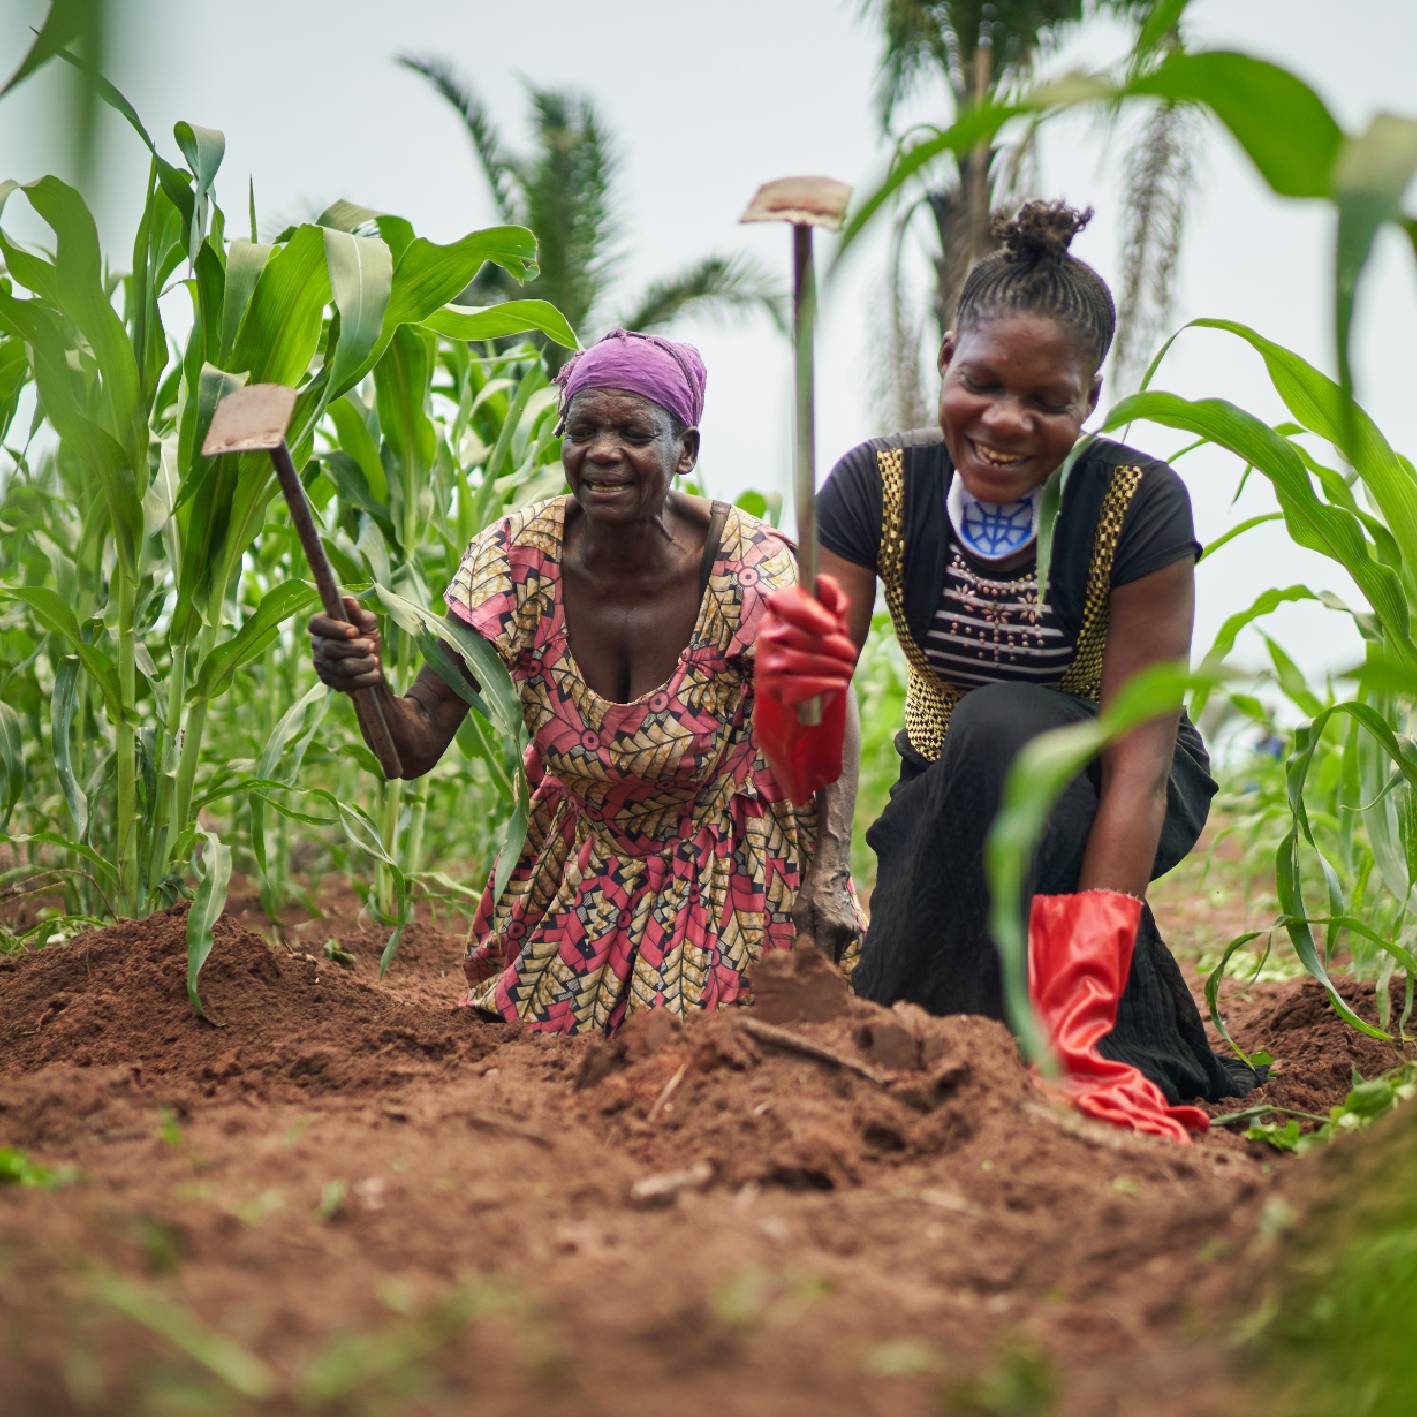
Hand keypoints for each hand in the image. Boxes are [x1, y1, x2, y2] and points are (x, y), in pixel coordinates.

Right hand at [309, 596, 383, 693]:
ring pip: (341, 667)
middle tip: (372, 646)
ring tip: (374, 660)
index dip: (334, 628)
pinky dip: (365, 679)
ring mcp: (322, 665)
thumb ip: (358, 613)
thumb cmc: (366, 637)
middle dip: (356, 648)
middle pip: (330, 648)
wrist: (372, 664)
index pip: (316, 624)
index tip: (354, 631)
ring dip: (363, 664)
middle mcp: (318, 645)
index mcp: (322, 626)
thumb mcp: (366, 623)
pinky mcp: (330, 681)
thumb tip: (349, 600)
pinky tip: (374, 674)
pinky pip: (347, 683)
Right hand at [758, 575, 857, 707]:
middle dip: (834, 647)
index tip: (832, 626)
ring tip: (846, 669)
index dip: (810, 614)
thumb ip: (830, 600)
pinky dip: (826, 684)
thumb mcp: (828, 622)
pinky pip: (802, 684)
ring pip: (804, 662)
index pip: (786, 601)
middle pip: (801, 636)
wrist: (802, 688)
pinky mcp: (769, 686)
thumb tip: (824, 582)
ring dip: (834, 667)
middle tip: (850, 654)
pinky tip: (838, 683)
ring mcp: (765, 660)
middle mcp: (766, 634)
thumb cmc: (817, 648)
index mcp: (778, 611)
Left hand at [792, 863, 858, 965]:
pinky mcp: (856, 930)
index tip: (802, 968)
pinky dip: (833, 944)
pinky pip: (842, 945)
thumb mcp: (800, 912)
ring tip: (815, 940)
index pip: (824, 959)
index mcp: (830, 928)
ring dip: (826, 952)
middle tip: (805, 958)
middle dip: (819, 962)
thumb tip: (801, 956)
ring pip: (838, 953)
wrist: (832, 876)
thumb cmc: (812, 892)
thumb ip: (803, 936)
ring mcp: (853, 931)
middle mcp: (845, 932)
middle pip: (832, 959)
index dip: (813, 966)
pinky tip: (825, 933)